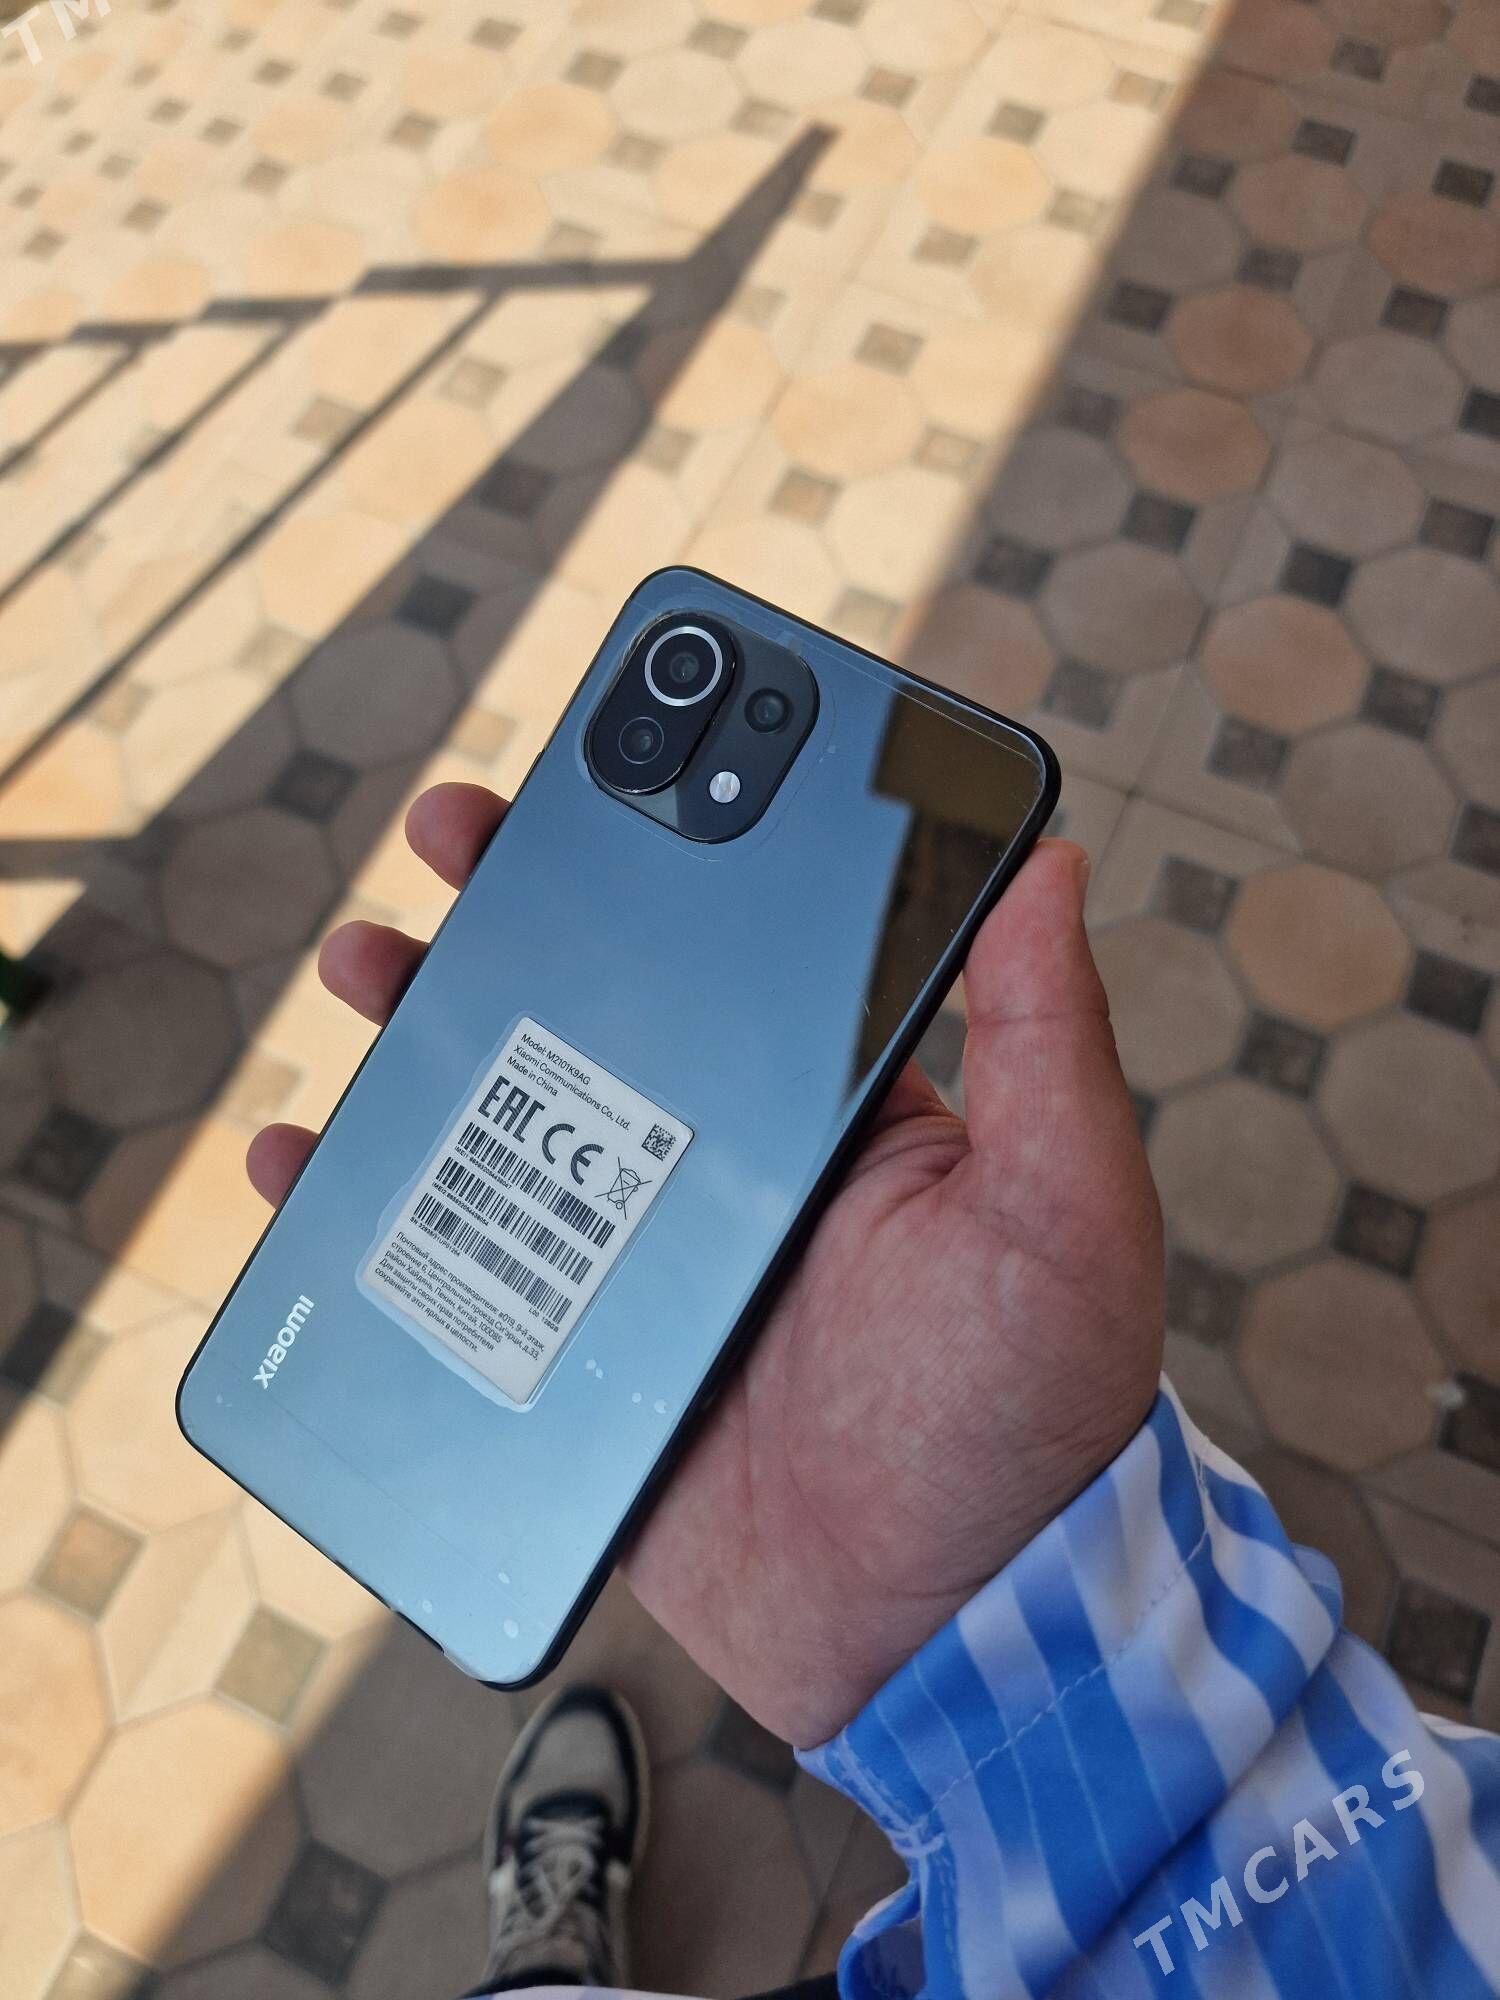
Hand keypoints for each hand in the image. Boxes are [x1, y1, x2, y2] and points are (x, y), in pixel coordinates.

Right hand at [250, 782, 1162, 1745]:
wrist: (946, 1630)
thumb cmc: (1031, 1416)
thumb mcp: (1065, 1210)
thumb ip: (1047, 1041)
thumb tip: (1046, 856)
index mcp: (827, 1109)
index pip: (728, 946)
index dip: (652, 849)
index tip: (585, 771)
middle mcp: (726, 1166)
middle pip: (592, 1008)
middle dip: (511, 910)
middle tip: (447, 838)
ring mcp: (640, 1262)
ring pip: (503, 1119)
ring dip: (424, 1028)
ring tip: (369, 967)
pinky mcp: (576, 1360)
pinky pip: (451, 1269)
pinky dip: (366, 1211)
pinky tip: (303, 1162)